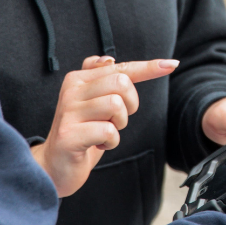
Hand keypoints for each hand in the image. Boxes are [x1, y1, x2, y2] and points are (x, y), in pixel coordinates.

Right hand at [31, 56, 177, 196]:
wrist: (54, 166)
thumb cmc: (80, 133)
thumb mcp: (92, 104)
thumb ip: (100, 79)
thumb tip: (109, 58)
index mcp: (78, 79)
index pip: (119, 67)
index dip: (148, 67)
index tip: (171, 64)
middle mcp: (71, 90)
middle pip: (121, 83)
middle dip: (130, 104)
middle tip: (116, 120)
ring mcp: (69, 112)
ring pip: (116, 105)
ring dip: (119, 125)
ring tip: (104, 133)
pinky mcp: (69, 134)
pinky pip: (108, 131)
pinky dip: (111, 142)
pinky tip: (98, 146)